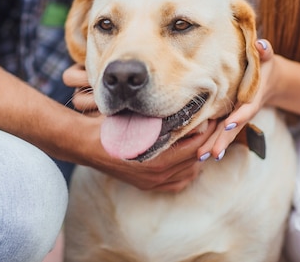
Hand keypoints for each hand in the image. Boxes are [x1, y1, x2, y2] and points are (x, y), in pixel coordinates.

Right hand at [64, 64, 218, 191]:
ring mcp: (153, 182)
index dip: (208, 131)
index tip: (214, 117)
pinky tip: (186, 155)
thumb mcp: (140, 118)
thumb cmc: (113, 126)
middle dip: (205, 141)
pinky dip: (186, 168)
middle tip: (211, 124)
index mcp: (159, 160)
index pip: (196, 146)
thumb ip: (166, 120)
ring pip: (189, 171)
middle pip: (196, 159)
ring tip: (200, 137)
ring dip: (196, 154)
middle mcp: (158, 176)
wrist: (86, 144)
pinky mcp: (148, 184)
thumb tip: (194, 115)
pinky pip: (177, 181)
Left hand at [197, 39, 276, 160]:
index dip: (239, 117)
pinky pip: (219, 131)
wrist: (271, 79)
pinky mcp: (228, 117)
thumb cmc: (264, 64)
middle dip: (224, 140)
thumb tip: (261, 45)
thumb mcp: (267, 56)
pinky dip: (211, 141)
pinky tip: (199, 152)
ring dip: (215, 145)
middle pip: (234, 127)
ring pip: (225, 133)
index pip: (247, 108)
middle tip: (213, 153)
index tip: (228, 124)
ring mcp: (237, 116)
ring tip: (202, 157)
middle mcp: (245, 109)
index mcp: (253, 96)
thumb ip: (265, 50)